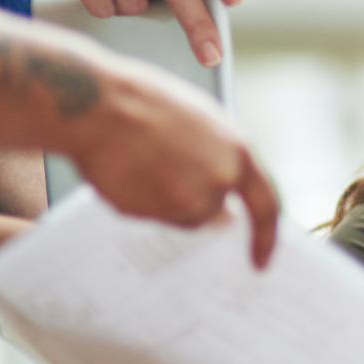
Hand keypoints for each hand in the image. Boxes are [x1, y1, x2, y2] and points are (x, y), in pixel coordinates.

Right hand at [64, 54, 278, 266]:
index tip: (261, 261)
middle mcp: (218, 182)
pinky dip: (139, 201)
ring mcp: (185, 200)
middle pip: (210, 211)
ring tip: (142, 160)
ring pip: (178, 215)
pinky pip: (149, 216)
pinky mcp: (152, 213)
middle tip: (164, 167)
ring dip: (163, 198)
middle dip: (190, 196)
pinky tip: (127, 170)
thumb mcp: (202, 122)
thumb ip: (221, 161)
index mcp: (238, 154)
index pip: (265, 207)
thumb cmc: (145, 102)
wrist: (97, 104)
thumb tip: (223, 195)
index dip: (265, 237)